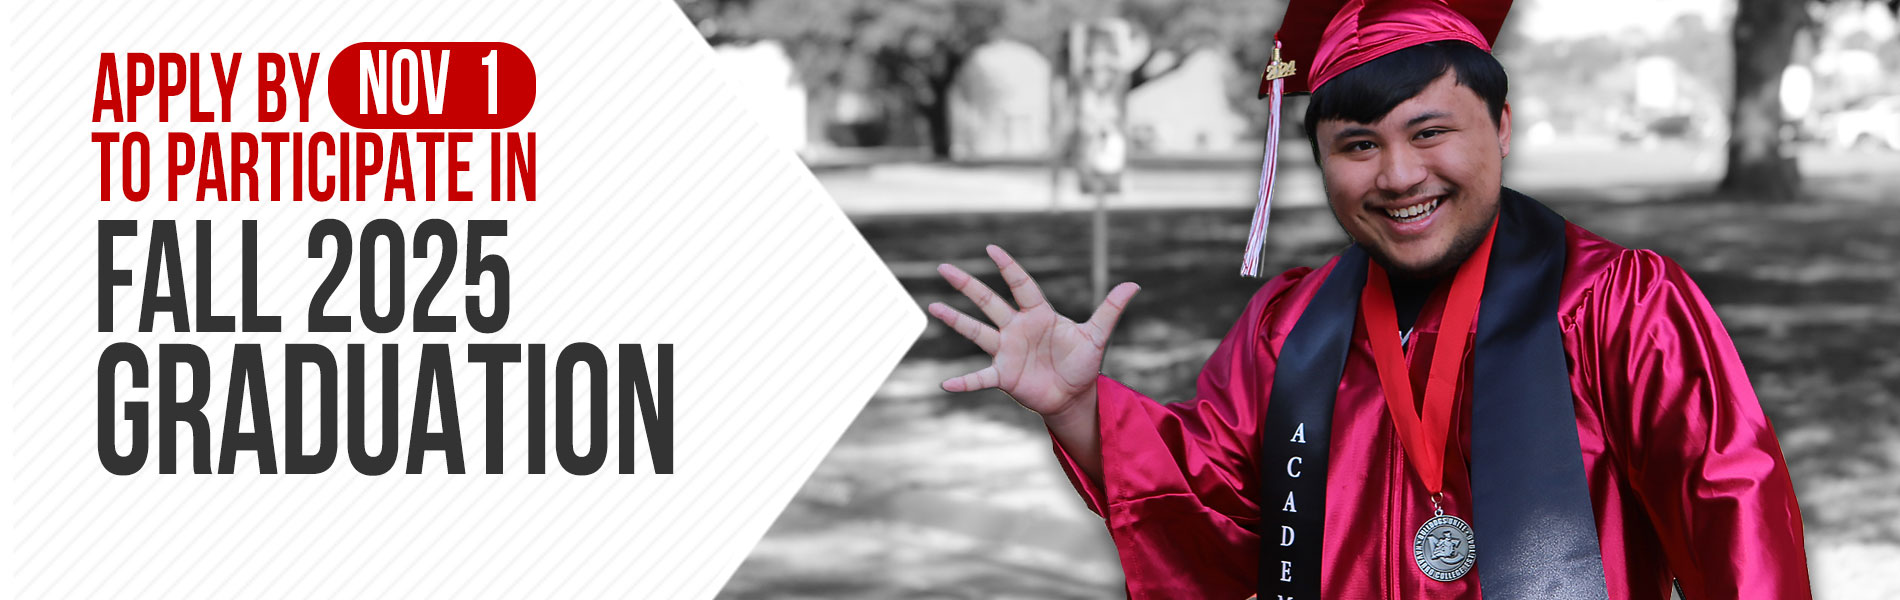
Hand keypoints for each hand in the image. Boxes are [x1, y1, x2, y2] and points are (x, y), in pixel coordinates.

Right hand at [928, 245, 1140, 418]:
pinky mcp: (1004, 376)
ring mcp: (1007, 351)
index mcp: (1038, 314)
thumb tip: (1134, 283)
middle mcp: (1017, 328)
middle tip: (943, 268)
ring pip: (976, 331)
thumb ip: (1110, 309)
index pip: (1021, 284)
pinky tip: (946, 385)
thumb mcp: (1097, 335)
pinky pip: (980, 377)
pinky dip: (964, 382)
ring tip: (932, 306)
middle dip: (966, 285)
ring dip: (955, 320)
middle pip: (988, 301)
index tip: (991, 249)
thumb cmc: (1082, 363)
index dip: (1008, 267)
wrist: (1074, 396)